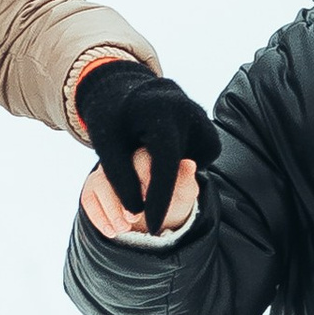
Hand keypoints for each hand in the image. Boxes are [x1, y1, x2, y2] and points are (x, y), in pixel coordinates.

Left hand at [74, 60, 219, 235]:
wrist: (127, 87)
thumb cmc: (111, 116)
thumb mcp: (105, 142)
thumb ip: (118, 175)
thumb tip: (136, 211)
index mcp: (161, 110)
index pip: (164, 163)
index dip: (158, 199)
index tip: (151, 227)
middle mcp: (188, 111)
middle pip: (179, 167)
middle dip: (160, 189)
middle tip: (139, 193)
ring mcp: (202, 118)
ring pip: (190, 166)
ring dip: (169, 172)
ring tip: (145, 150)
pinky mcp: (208, 129)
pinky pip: (196, 160)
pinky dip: (179, 164)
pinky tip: (162, 148)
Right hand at [80, 157, 199, 240]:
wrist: (157, 219)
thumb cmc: (173, 201)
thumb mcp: (183, 194)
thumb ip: (184, 181)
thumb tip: (189, 164)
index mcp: (147, 153)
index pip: (141, 159)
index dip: (144, 180)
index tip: (148, 201)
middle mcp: (123, 158)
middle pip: (116, 171)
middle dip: (124, 198)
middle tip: (135, 218)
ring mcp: (105, 172)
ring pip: (100, 184)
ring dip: (111, 210)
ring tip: (125, 229)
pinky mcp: (93, 187)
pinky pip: (88, 198)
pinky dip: (99, 217)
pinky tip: (112, 232)